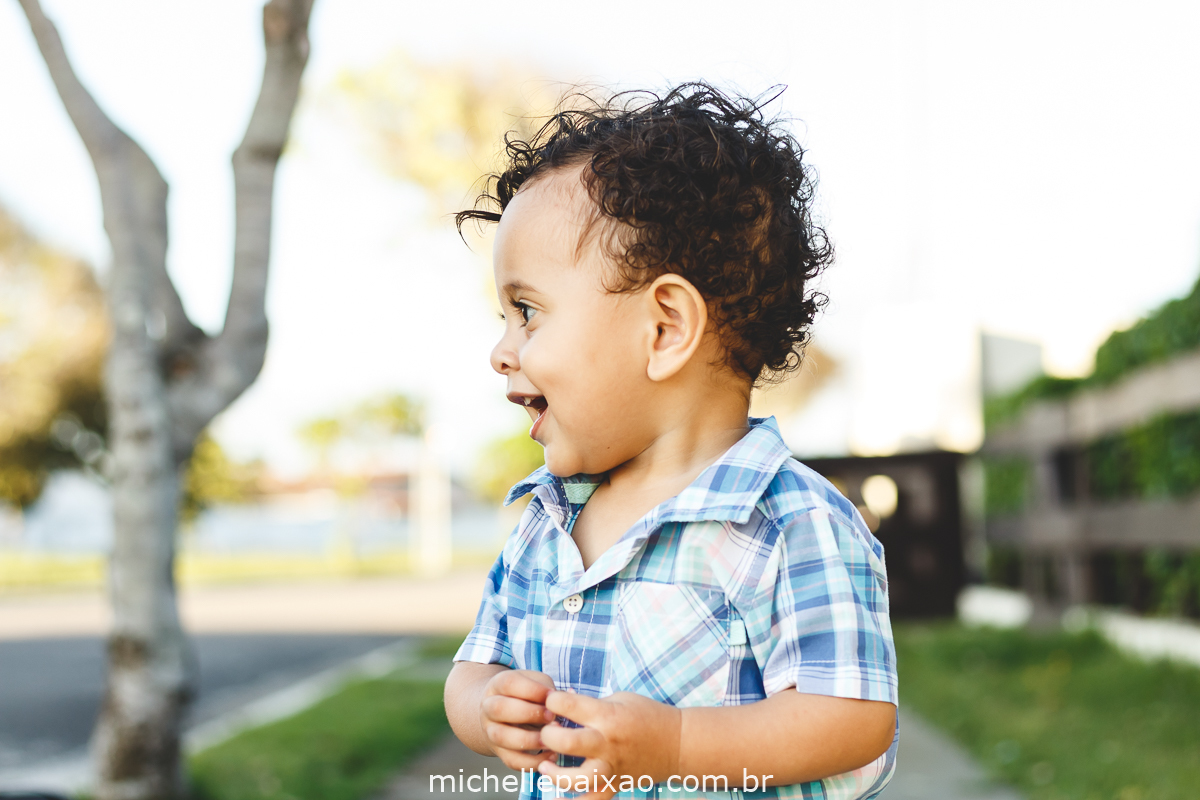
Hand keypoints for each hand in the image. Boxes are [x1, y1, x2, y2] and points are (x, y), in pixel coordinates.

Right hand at [480, 669, 557, 769]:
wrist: (502, 711)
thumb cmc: (526, 694)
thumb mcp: (536, 683)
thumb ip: (548, 690)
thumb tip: (565, 701)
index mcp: (498, 684)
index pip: (509, 684)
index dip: (533, 690)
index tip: (553, 697)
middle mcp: (489, 707)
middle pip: (499, 709)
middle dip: (528, 713)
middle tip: (551, 717)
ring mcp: (490, 730)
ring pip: (502, 737)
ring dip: (530, 740)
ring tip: (551, 739)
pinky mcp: (499, 752)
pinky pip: (512, 760)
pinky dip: (533, 762)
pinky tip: (551, 755)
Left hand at [537, 691, 680, 799]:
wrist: (678, 744)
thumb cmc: (649, 715)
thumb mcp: (621, 697)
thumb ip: (590, 701)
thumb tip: (561, 699)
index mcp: (608, 716)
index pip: (567, 705)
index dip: (552, 700)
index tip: (552, 702)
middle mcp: (607, 743)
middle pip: (566, 742)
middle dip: (548, 735)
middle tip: (548, 732)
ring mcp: (611, 768)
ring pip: (575, 779)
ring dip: (554, 773)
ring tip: (546, 765)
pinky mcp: (614, 785)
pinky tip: (557, 796)